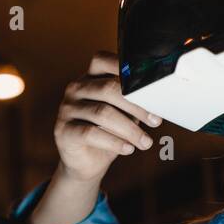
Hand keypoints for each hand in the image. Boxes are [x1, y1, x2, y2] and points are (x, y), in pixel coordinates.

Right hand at [53, 51, 161, 184]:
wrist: (86, 162)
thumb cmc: (108, 132)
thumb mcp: (123, 113)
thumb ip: (134, 101)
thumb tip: (161, 97)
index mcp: (90, 77)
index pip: (104, 60)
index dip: (127, 70)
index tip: (153, 88)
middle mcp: (76, 88)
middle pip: (109, 88)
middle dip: (137, 105)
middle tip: (156, 121)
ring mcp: (67, 109)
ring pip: (102, 113)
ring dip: (130, 129)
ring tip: (145, 142)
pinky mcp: (63, 130)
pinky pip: (90, 133)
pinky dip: (114, 142)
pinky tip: (128, 149)